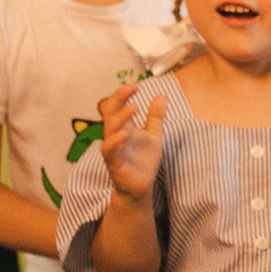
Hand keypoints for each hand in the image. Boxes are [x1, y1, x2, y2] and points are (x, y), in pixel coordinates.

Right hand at [98, 87, 167, 201]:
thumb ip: (156, 117)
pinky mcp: (115, 164)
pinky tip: (125, 133)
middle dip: (119, 99)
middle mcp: (115, 136)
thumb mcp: (154, 135)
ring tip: (133, 107)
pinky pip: (111, 151)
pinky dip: (115, 142)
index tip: (135, 84)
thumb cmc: (143, 161)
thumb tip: (161, 95)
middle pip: (111, 114)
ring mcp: (113, 150)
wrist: (141, 187)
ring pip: (109, 131)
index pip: (118, 106)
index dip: (123, 94)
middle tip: (131, 88)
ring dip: (119, 118)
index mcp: (123, 127)